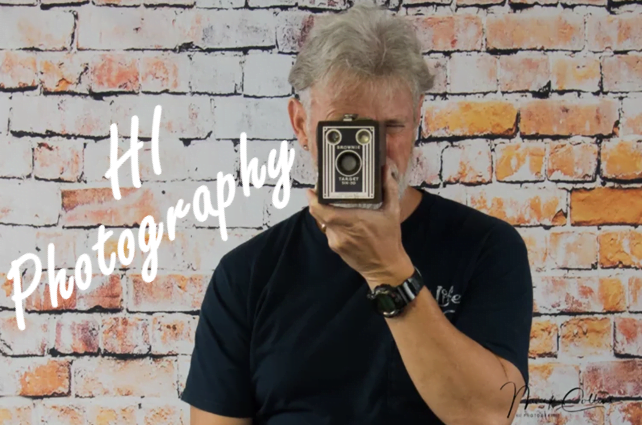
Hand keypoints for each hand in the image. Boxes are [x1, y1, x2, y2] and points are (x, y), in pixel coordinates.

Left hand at [305, 164, 413, 287]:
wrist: (385, 268)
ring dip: (326, 213)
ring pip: (323, 222)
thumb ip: (388, 189)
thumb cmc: (389, 240)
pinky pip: (328, 231)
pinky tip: (342, 220)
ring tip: (334, 204)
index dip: (314, 200)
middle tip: (320, 191)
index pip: (323, 210)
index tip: (312, 189)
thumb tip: (386, 170)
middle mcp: (341, 232)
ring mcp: (336, 241)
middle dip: (317, 202)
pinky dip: (332, 224)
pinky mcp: (335, 248)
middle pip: (319, 214)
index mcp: (354, 220)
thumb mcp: (393, 212)